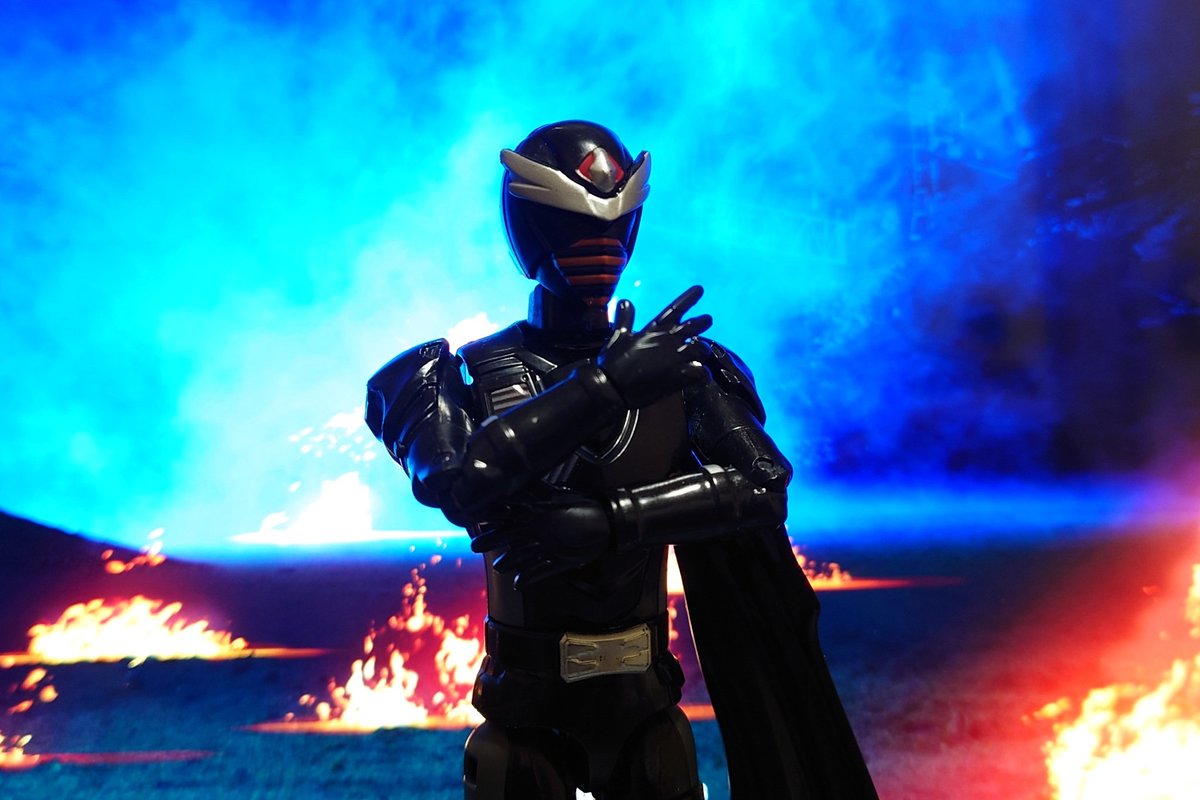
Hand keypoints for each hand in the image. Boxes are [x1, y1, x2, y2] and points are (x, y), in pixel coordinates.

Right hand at [470, 493, 613, 589]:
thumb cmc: (583, 507)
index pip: (509, 515)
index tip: (475, 517)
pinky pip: (540, 572)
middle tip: (475, 546)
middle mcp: (537, 531)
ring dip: (510, 561)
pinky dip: (529, 577)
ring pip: (522, 556)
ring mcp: (546, 547)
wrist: (608, 525)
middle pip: (510, 537)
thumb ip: (537, 494)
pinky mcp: (558, 562)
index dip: (492, 517)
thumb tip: (518, 482)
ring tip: (499, 567)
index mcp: (536, 513)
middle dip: (493, 541)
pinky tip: (518, 582)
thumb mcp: (559, 498)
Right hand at [597, 285, 712, 407]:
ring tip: (702, 355)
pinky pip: (701, 372)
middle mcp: (669, 340)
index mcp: (655, 329)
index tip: (700, 290)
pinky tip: (703, 377)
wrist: (613, 387)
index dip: (689, 298)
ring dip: (703, 352)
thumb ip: (625, 319)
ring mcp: (676, 357)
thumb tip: (625, 301)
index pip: (675, 308)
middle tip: (707, 320)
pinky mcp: (679, 376)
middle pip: (694, 326)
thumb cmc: (614, 361)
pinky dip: (704, 374)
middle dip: (703, 322)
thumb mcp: (618, 336)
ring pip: (701, 349)